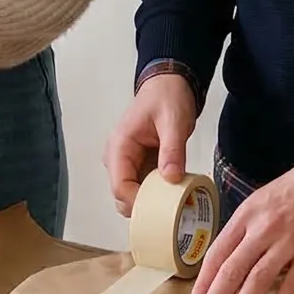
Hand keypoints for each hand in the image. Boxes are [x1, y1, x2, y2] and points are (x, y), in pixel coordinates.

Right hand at [104, 74, 197, 218]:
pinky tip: (174, 193)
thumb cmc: (167, 97)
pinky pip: (144, 186)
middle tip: (171, 209)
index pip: (119, 186)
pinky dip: (158, 193)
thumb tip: (171, 178)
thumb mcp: (174, 122)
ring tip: (175, 202)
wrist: (169, 84)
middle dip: (144, 206)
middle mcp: (118, 156)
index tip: (161, 210)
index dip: (137, 202)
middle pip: (123, 195)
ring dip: (152, 201)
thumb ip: (172, 150)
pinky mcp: (139, 164)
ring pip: (133, 194)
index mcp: (120, 145)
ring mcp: (128, 162)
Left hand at [189, 161, 293, 293]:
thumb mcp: (261, 199)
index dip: (203, 283)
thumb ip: (245, 229)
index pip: (217, 253)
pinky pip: (291, 287)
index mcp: (247, 214)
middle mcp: (263, 228)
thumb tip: (228, 262)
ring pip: (257, 281)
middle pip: (231, 271)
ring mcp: (288, 242)